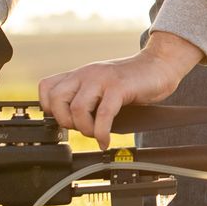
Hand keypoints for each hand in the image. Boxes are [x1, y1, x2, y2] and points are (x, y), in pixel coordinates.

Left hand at [39, 31, 202, 143]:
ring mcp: (102, 79)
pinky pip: (103, 114)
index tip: (64, 120)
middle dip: (65, 121)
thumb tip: (70, 124)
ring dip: (86, 130)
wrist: (159, 65)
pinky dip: (102, 133)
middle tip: (81, 129)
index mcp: (80, 74)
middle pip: (56, 99)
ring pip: (77, 109)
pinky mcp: (119, 87)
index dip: (49, 108)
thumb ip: (85, 97)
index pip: (46, 87)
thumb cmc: (131, 80)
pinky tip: (105, 140)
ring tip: (97, 134)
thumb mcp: (101, 85)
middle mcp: (87, 74)